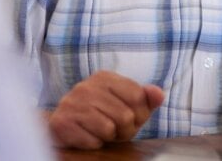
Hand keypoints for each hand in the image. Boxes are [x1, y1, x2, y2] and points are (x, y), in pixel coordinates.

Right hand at [47, 71, 164, 148]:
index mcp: (105, 77)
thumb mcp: (126, 103)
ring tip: (101, 131)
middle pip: (125, 116)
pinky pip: (92, 141)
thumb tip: (159, 94)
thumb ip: (146, 98)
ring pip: (109, 129)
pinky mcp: (62, 122)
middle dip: (125, 129)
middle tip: (115, 129)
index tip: (131, 117)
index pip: (138, 96)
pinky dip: (94, 143)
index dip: (140, 114)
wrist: (64, 122)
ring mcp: (72, 103)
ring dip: (109, 137)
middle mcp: (86, 86)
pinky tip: (87, 135)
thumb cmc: (101, 113)